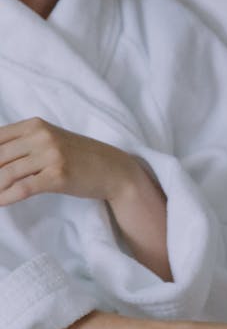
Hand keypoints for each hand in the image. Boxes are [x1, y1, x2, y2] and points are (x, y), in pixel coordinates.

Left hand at [0, 118, 171, 278]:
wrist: (114, 170)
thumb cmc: (80, 158)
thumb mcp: (50, 142)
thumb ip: (23, 146)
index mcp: (34, 125)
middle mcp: (41, 136)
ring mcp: (50, 155)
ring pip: (7, 173)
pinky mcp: (58, 176)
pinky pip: (23, 188)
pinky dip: (7, 197)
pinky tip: (0, 202)